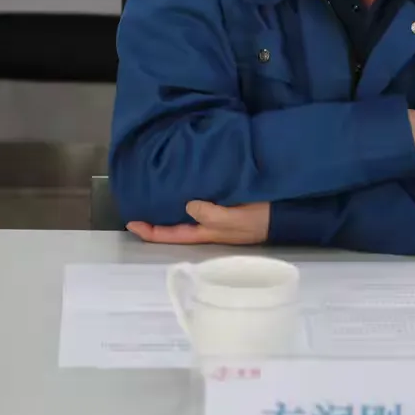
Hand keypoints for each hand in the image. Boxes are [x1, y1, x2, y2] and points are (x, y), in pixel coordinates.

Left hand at [126, 201, 270, 245]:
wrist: (284, 213)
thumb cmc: (258, 219)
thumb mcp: (233, 220)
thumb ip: (210, 214)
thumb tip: (186, 205)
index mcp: (205, 232)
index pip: (171, 234)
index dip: (150, 231)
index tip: (130, 222)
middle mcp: (206, 225)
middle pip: (174, 223)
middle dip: (156, 215)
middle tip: (138, 200)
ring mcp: (215, 214)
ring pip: (184, 211)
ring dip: (169, 203)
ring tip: (153, 188)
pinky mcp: (224, 202)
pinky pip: (199, 198)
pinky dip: (187, 192)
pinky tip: (182, 180)